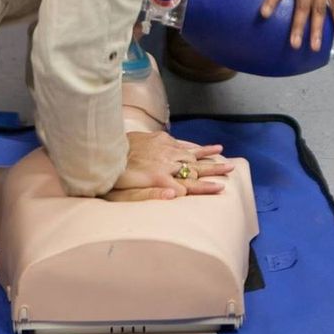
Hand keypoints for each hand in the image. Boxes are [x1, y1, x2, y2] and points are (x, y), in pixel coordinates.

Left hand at [102, 131, 233, 201]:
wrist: (101, 150)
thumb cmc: (113, 178)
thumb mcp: (128, 193)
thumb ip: (152, 195)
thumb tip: (175, 195)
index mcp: (160, 177)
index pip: (188, 185)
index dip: (206, 187)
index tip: (222, 189)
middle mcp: (164, 161)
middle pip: (194, 166)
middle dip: (213, 169)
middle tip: (232, 169)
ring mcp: (162, 147)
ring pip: (189, 152)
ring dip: (206, 154)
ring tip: (222, 153)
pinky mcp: (157, 138)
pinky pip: (179, 142)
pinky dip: (191, 145)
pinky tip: (199, 146)